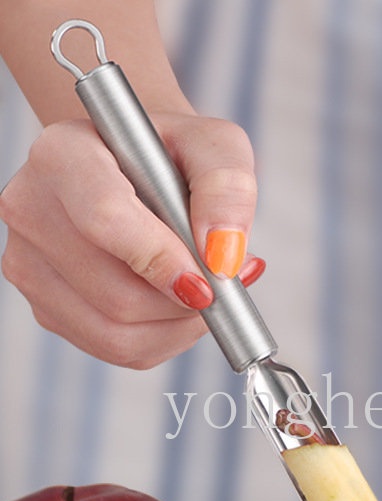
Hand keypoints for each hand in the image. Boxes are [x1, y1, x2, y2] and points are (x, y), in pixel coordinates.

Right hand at [0, 113, 264, 368]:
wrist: (139, 168)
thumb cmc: (176, 155)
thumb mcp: (216, 147)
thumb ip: (227, 189)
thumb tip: (223, 256)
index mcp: (64, 155)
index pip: (105, 220)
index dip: (164, 261)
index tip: (211, 279)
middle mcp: (31, 209)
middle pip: (117, 295)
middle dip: (184, 303)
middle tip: (221, 285)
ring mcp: (30, 264)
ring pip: (117, 334)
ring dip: (178, 326)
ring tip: (204, 292)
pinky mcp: (46, 305)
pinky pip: (116, 348)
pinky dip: (163, 338)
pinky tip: (177, 306)